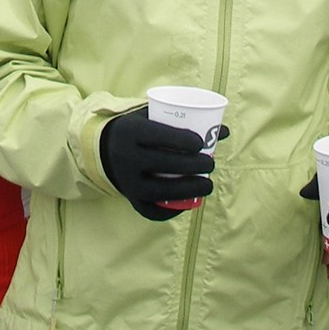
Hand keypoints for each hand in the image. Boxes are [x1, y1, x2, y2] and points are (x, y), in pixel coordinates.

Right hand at [99, 105, 219, 220]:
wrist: (104, 151)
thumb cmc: (139, 131)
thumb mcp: (153, 118)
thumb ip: (184, 121)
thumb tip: (224, 130)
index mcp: (130, 132)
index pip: (158, 135)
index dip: (182, 140)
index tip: (200, 143)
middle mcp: (126, 158)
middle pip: (164, 164)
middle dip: (193, 165)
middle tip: (211, 164)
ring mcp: (127, 182)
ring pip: (161, 191)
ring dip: (189, 190)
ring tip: (208, 185)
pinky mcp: (131, 199)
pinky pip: (153, 211)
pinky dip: (173, 210)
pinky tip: (189, 203)